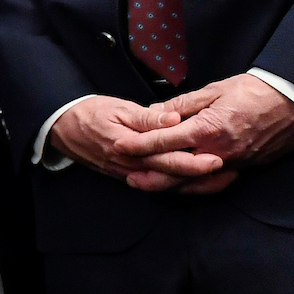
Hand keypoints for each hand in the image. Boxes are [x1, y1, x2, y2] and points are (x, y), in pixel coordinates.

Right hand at [50, 93, 231, 193]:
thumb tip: (172, 119)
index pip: (167, 158)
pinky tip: (198, 182)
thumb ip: (146, 117)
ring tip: (223, 179)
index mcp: (129, 148)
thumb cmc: (91, 114)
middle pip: (171, 176)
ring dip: (195, 185)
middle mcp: (131, 166)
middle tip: (231, 172)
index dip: (193, 161)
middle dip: (202, 177)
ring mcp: (130, 174)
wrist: (63, 129)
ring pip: (167, 185)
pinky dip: (179, 185)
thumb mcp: (117, 109)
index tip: (217, 158)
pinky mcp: (130, 176)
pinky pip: (158, 184)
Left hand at [119, 74, 293, 187]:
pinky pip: (215, 182)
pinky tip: (183, 186)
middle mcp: (218, 151)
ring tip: (147, 184)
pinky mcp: (245, 167)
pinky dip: (196, 186)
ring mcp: (233, 162)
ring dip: (169, 184)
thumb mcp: (215, 90)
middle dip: (149, 174)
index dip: (139, 144)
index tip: (119, 145)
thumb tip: (157, 112)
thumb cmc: (256, 91)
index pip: (165, 140)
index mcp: (208, 128)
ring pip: (194, 181)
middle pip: (175, 169)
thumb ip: (183, 104)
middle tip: (126, 174)